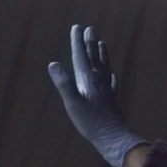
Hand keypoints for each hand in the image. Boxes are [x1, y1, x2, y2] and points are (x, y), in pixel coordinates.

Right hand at [48, 25, 146, 166]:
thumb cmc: (91, 123)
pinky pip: (111, 83)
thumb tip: (53, 64)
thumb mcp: (73, 104)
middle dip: (90, 43)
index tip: (76, 27)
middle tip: (90, 29)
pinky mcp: (112, 100)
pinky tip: (112, 76)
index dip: (77, 42)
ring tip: (102, 44)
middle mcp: (99, 81)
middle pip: (94, 58)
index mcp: (88, 80)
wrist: (114, 138)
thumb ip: (64, 84)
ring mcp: (107, 90)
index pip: (81, 57)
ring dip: (102, 55)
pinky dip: (110, 76)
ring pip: (104, 67)